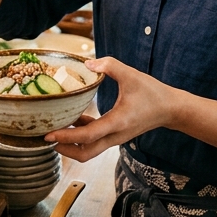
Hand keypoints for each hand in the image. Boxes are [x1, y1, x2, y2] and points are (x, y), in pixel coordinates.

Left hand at [45, 56, 180, 161]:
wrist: (171, 109)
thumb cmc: (153, 93)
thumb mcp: (132, 75)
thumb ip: (110, 66)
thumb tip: (89, 63)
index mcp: (118, 123)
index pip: (87, 136)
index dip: (66, 137)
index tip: (49, 134)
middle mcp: (115, 135)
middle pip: (84, 154)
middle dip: (63, 149)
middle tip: (45, 138)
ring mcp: (115, 138)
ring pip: (88, 150)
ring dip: (70, 144)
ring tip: (53, 129)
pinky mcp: (115, 135)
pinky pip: (94, 140)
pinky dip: (80, 135)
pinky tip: (73, 119)